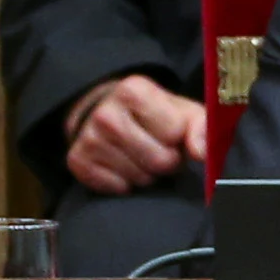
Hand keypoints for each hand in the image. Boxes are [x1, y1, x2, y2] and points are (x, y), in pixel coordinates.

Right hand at [63, 73, 209, 195]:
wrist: (110, 114)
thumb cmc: (156, 116)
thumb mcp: (184, 113)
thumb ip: (202, 129)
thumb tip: (201, 153)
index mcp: (133, 91)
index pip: (174, 132)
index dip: (178, 139)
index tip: (170, 134)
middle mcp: (105, 112)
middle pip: (158, 161)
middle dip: (166, 161)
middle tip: (158, 150)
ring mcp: (87, 137)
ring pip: (139, 178)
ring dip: (147, 174)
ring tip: (141, 156)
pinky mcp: (77, 160)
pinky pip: (116, 188)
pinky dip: (125, 184)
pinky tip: (122, 167)